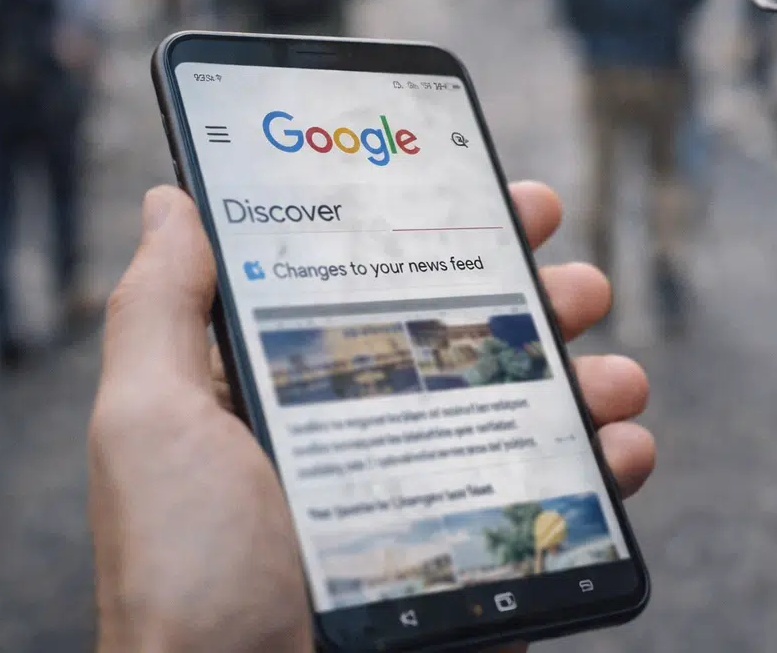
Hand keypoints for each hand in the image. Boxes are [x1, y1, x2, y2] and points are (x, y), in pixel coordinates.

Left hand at [89, 183, 654, 652]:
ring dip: (591, 380)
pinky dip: (609, 468)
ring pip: (532, 416)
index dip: (445, 234)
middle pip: (474, 344)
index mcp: (292, 393)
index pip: (380, 288)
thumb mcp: (152, 426)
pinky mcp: (481, 566)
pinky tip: (624, 450)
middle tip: (577, 283)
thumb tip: (173, 201)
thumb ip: (161, 310)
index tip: (501, 197)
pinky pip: (562, 505)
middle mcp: (367, 438)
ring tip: (616, 377)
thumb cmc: (185, 579)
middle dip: (540, 299)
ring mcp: (430, 502)